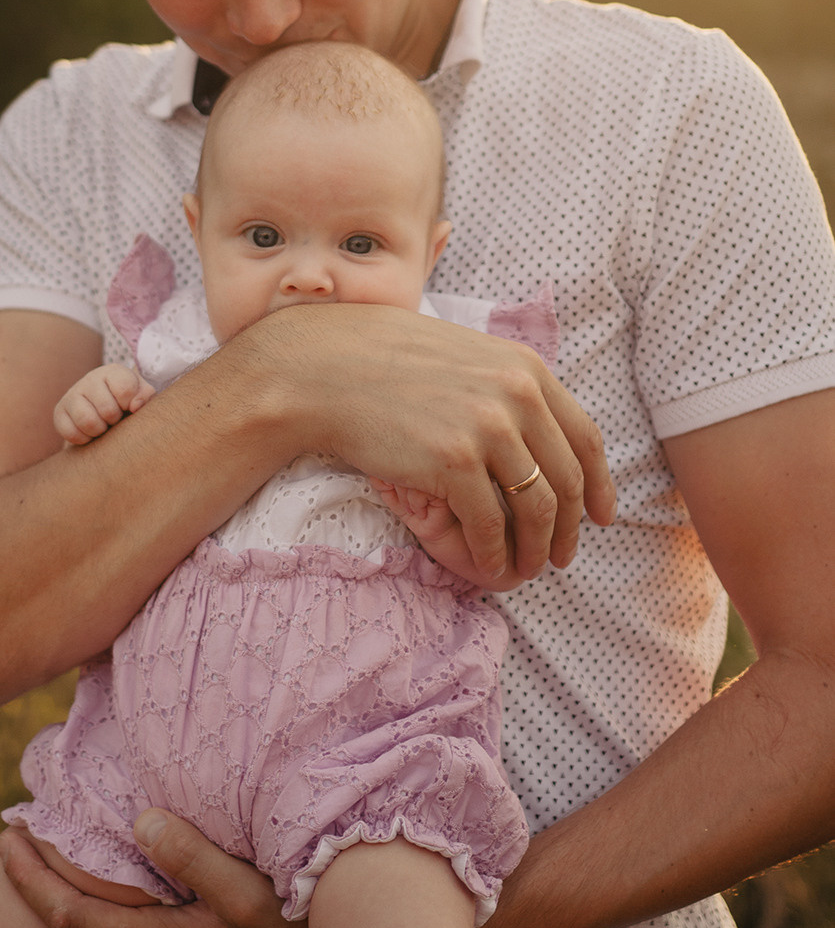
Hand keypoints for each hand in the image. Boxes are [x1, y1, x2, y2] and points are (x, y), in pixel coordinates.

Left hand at [0, 816, 321, 927]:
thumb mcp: (247, 893)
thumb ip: (192, 858)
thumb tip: (140, 820)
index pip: (70, 918)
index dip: (32, 880)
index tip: (5, 839)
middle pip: (87, 922)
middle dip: (54, 877)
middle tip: (31, 829)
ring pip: (118, 926)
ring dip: (92, 886)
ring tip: (76, 840)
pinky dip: (126, 898)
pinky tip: (136, 868)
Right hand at [53, 365, 156, 444]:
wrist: (106, 414)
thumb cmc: (129, 404)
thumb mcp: (142, 396)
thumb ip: (146, 395)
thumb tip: (135, 405)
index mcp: (113, 372)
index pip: (125, 389)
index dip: (130, 405)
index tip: (129, 407)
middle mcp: (90, 379)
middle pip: (107, 410)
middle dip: (115, 420)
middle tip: (115, 419)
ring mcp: (72, 394)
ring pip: (88, 421)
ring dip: (100, 430)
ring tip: (104, 426)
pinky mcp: (59, 412)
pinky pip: (71, 433)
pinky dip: (84, 438)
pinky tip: (90, 432)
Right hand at [253, 303, 615, 586]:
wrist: (325, 370)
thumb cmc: (386, 363)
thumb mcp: (466, 358)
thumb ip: (507, 387)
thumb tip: (541, 428)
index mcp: (526, 369)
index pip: (585, 437)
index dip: (599, 484)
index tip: (602, 516)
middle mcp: (517, 395)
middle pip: (567, 479)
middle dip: (572, 527)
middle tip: (562, 555)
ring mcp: (488, 428)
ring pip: (537, 508)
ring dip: (537, 548)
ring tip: (528, 569)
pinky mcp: (454, 463)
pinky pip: (491, 524)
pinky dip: (495, 553)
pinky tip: (490, 566)